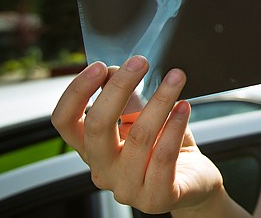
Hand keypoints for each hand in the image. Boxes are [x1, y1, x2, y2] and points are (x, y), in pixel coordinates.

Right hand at [51, 56, 224, 214]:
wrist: (195, 183)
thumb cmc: (166, 148)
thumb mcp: (144, 121)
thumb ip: (128, 101)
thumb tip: (116, 71)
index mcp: (92, 150)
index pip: (65, 122)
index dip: (77, 92)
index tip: (99, 66)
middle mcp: (104, 171)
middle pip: (98, 126)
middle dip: (119, 87)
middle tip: (140, 62)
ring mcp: (127, 188)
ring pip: (139, 137)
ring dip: (159, 100)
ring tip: (176, 78)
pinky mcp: (156, 198)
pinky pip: (163, 157)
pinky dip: (175, 126)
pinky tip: (184, 107)